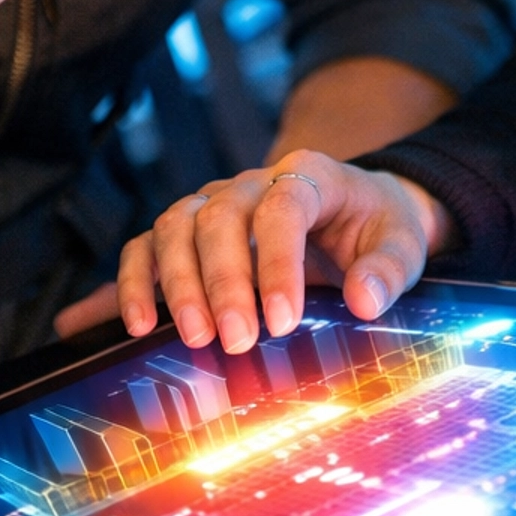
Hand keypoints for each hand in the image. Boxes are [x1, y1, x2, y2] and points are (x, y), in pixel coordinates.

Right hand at [53, 150, 453, 350]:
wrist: (357, 210)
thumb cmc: (376, 227)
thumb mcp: (404, 241)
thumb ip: (390, 267)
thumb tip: (364, 299)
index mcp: (309, 174)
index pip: (283, 207)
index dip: (277, 262)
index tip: (283, 320)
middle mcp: (252, 183)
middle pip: (219, 217)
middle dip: (222, 281)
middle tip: (234, 340)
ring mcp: (213, 205)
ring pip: (175, 227)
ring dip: (173, 283)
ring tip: (183, 336)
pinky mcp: (188, 234)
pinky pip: (144, 249)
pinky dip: (126, 285)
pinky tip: (111, 327)